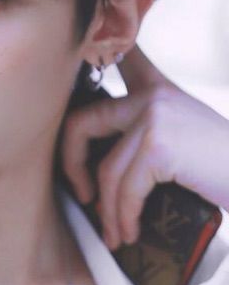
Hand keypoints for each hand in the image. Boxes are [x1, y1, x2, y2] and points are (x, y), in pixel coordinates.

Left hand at [61, 46, 228, 249]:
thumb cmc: (224, 167)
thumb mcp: (183, 135)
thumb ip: (144, 132)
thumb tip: (96, 165)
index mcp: (157, 88)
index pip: (119, 58)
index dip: (95, 51)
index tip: (81, 54)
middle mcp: (152, 94)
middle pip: (82, 122)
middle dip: (71, 164)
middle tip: (82, 195)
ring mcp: (154, 116)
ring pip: (105, 169)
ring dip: (107, 210)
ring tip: (116, 233)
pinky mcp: (159, 145)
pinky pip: (125, 189)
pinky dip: (124, 217)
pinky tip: (131, 231)